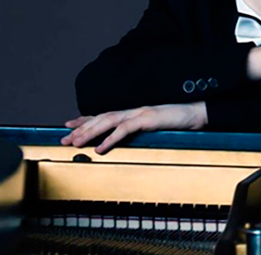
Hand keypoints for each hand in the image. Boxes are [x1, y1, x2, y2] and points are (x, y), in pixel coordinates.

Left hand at [60, 102, 207, 153]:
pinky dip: (110, 139)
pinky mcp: (148, 119)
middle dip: (81, 128)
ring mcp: (139, 114)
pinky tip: (100, 148)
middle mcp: (133, 111)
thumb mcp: (155, 128)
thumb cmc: (178, 122)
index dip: (85, 119)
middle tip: (64, 139)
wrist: (196, 113)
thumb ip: (140, 131)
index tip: (68, 125)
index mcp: (133, 113)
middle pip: (101, 118)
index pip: (104, 115)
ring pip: (108, 122)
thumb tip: (126, 141)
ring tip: (75, 143)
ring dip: (90, 132)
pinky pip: (125, 129)